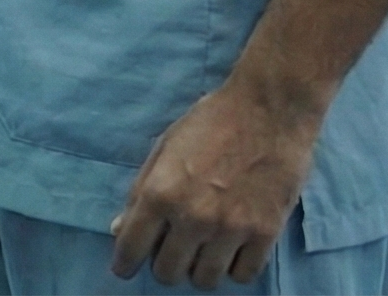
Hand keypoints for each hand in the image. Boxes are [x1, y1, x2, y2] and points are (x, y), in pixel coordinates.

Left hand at [108, 82, 323, 288]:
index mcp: (160, 193)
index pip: (131, 249)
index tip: (127, 267)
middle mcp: (192, 217)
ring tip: (205, 250)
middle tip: (173, 250)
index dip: (125, 263)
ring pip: (205, 281)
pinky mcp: (265, 234)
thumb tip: (118, 228)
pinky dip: (235, 268)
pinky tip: (233, 249)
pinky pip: (243, 276)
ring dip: (200, 269)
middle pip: (168, 273)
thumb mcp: (164, 148)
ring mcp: (230, 229)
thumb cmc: (211, 122)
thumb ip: (140, 191)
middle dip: (165, 265)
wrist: (269, 109)